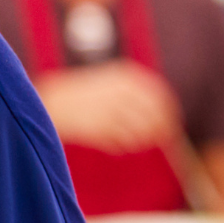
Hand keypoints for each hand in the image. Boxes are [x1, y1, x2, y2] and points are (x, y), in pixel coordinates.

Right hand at [35, 62, 181, 153]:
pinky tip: (116, 145)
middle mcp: (120, 91)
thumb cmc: (85, 94)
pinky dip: (123, 146)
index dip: (168, 110)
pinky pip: (122, 142)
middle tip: (161, 136)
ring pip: (140, 131)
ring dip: (141, 139)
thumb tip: (162, 112)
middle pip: (153, 115)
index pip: (159, 95)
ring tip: (134, 142)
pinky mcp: (100, 128)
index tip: (171, 121)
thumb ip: (136, 94)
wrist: (51, 101)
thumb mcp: (111, 82)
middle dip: (159, 128)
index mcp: (124, 76)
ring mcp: (110, 109)